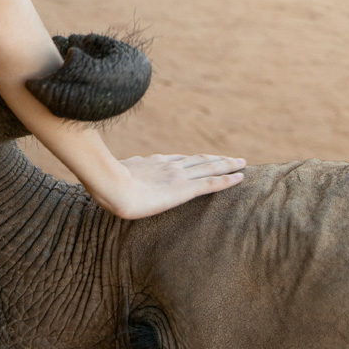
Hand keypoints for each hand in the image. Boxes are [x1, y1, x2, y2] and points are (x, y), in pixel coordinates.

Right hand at [96, 153, 245, 219]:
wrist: (111, 186)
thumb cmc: (107, 183)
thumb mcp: (112, 175)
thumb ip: (119, 173)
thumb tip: (109, 175)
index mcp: (154, 162)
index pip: (181, 160)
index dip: (195, 160)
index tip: (205, 159)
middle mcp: (170, 165)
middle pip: (200, 160)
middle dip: (217, 159)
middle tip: (232, 158)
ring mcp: (179, 176)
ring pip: (210, 167)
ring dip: (227, 165)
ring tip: (241, 163)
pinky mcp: (184, 189)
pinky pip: (211, 183)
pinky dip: (227, 180)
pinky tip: (239, 178)